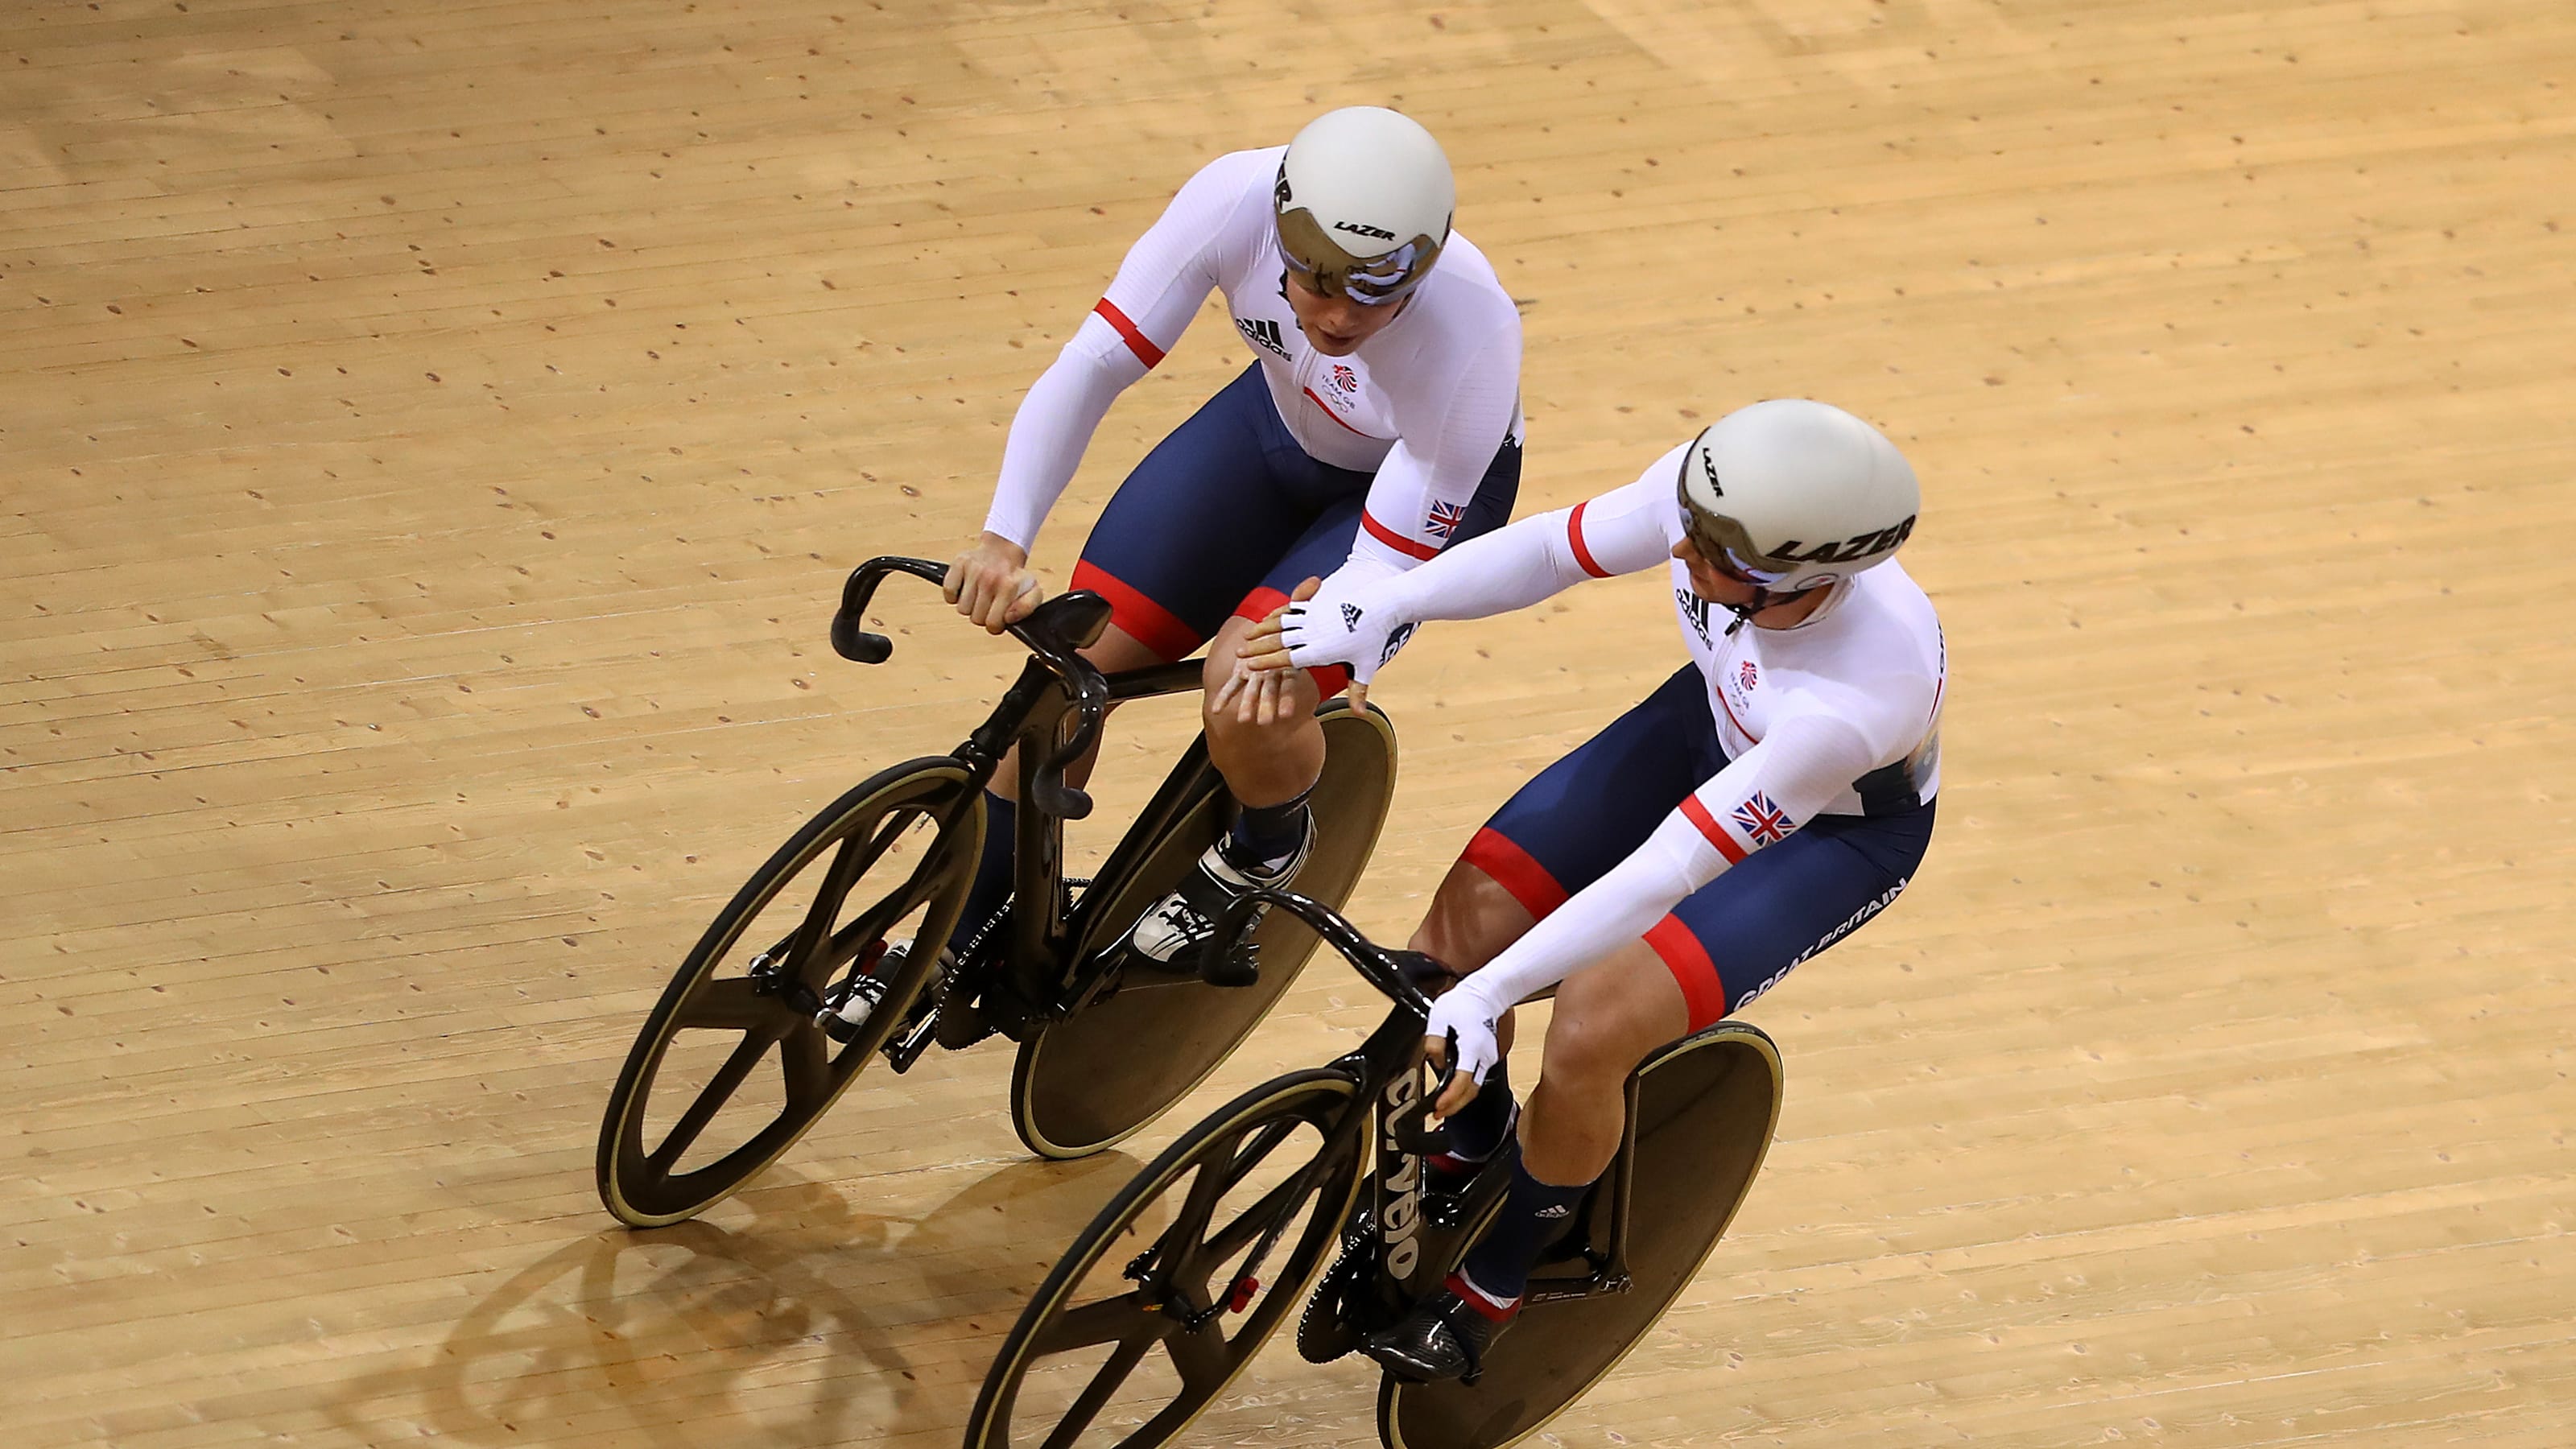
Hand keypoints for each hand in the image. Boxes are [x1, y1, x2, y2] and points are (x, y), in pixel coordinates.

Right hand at [943, 531, 1041, 633]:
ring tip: (979, 596)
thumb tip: (1008, 618)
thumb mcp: (1033, 592)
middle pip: (976, 619)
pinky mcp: (958, 564)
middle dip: (983, 616)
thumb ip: (1026, 608)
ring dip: (969, 606)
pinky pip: (949, 591)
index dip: (995, 625)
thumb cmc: (1015, 577)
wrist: (1002, 551)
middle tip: (989, 604)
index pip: (992, 624)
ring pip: (962, 608)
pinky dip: (954, 594)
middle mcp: (990, 578)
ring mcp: (973, 571)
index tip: (998, 617)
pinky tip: (966, 589)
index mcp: (1008, 587)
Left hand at [1216, 578, 1316, 722]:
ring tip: (1243, 721)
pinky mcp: (1244, 673)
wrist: (1275, 633)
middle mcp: (1275, 670)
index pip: (1288, 681)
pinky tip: (1217, 709)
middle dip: (1267, 706)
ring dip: (1248, 705)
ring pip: (1253, 691)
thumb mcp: (1297, 608)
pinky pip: (1233, 685)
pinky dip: (1225, 696)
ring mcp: (1259, 673)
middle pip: (1271, 690)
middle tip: (1265, 722)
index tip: (1285, 713)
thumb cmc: (1292, 624)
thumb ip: (1303, 598)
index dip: (1286, 696)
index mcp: (1289, 661)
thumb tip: (1314, 580)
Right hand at [1241, 575, 1414, 712]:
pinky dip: (1275, 615)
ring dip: (1261, 630)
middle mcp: (1313, 634)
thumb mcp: (1365, 667)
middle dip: (1256, 648)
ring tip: (1247, 635)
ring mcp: (1314, 617)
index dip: (1266, 663)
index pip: (1287, 660)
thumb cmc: (1373, 639)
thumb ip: (1358, 691)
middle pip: (1278, 642)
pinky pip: (1290, 609)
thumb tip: (1360, 715)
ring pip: (1280, 624)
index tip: (1249, 667)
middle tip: (1239, 653)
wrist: (1381, 605)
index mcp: (1321, 652)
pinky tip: (1266, 618)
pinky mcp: (1316, 603)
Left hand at [1422, 980, 1501, 1119]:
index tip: (1439, 1107)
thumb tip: (1437, 1062)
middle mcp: (1484, 1056)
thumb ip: (1434, 1042)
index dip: (1451, 1097)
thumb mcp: (1439, 1017)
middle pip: (1472, 1090)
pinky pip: (1476, 1080)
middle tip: (1437, 1115)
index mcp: (1472, 1046)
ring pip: (1475, 1088)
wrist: (1486, 994)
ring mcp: (1488, 1058)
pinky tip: (1452, 1094)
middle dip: (1455, 1106)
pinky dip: (1465, 1091)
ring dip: (1460, 1101)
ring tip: (1442, 1109)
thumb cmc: (1464, 1003)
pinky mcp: (1486, 1058)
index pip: (1463, 1079)